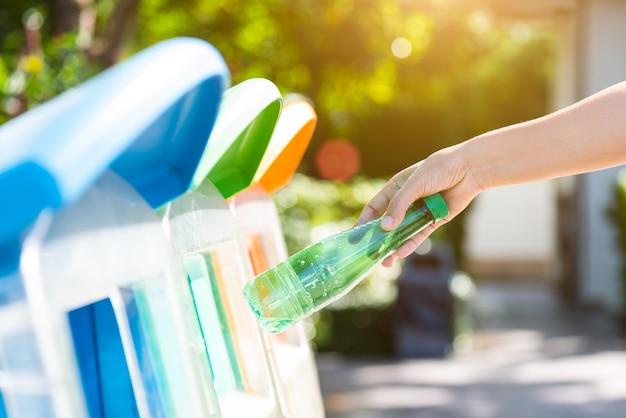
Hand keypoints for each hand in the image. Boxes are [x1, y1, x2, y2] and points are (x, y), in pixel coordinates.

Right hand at [355, 145, 483, 266]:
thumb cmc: (438, 169)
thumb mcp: (414, 185)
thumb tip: (384, 227)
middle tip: (371, 255)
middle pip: (388, 223)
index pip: (375, 208)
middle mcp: (406, 201)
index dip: (365, 221)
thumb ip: (399, 206)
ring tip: (386, 262)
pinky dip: (411, 244)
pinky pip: (419, 235)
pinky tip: (402, 252)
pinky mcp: (434, 220)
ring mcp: (420, 211)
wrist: (468, 169)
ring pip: (403, 233)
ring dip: (394, 246)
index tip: (355, 237)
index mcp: (396, 188)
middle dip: (379, 240)